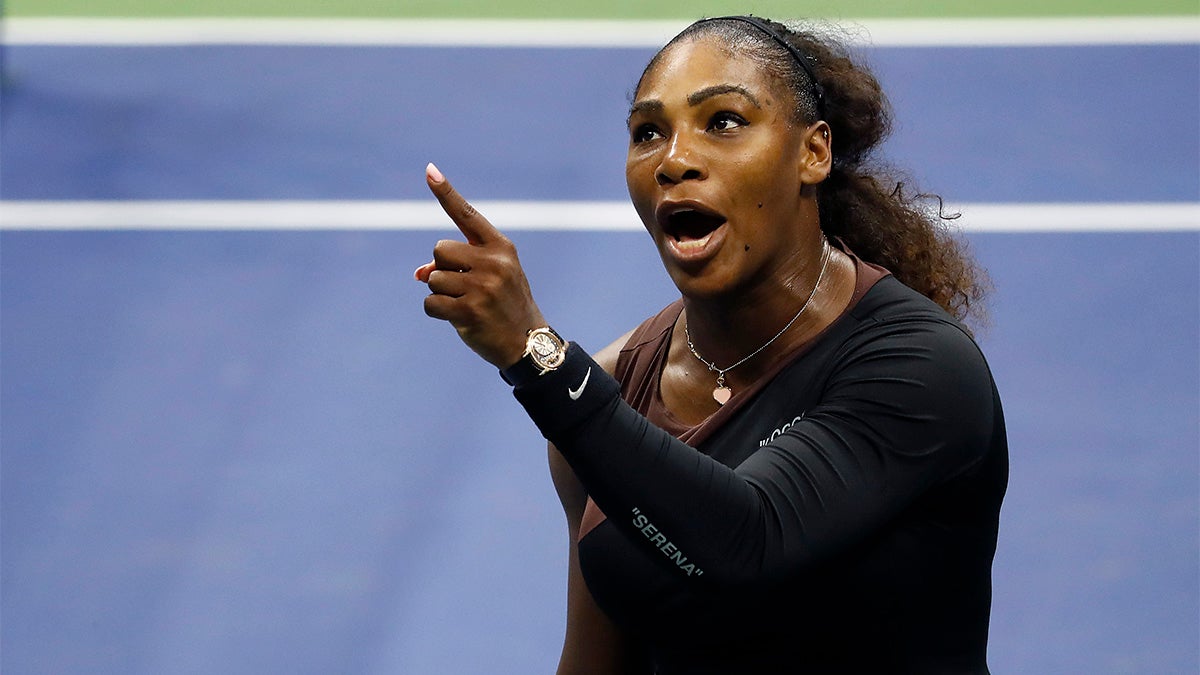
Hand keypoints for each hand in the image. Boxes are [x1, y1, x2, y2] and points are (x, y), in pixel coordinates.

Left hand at [415, 163, 546, 368]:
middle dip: (443, 268)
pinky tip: (457, 318)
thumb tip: (419, 274)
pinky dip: (436, 311)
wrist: (527, 342)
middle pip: (439, 250)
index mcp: (501, 248)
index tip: (429, 170)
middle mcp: (493, 263)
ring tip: (465, 304)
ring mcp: (482, 288)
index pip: (467, 215)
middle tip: (463, 286)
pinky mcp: (470, 312)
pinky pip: (430, 303)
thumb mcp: (490, 277)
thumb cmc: (504, 304)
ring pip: (432, 279)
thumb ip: (458, 266)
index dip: (445, 193)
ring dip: (440, 293)